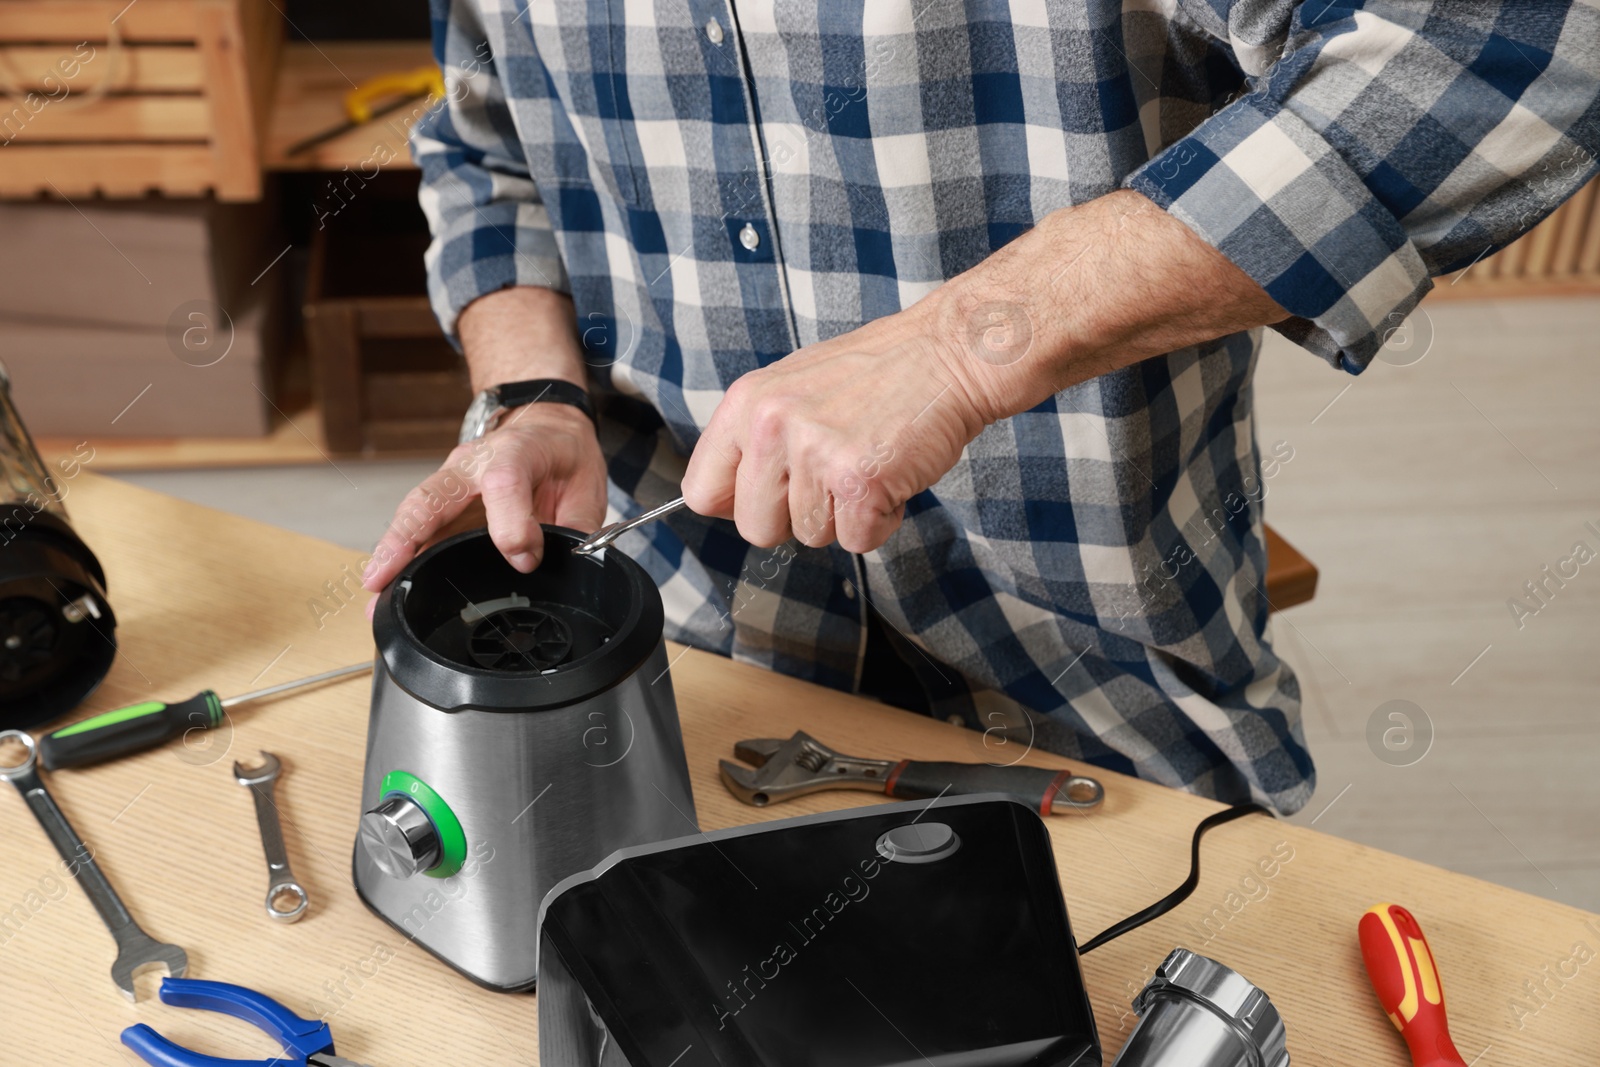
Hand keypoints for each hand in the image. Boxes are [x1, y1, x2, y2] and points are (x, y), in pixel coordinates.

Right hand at [361, 402, 607, 593]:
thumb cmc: (562, 452)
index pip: (502, 483)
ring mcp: (451, 482)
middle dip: (404, 541)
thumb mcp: (587, 484)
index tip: (526, 557)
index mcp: (515, 452)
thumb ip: (574, 526)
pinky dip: (401, 559)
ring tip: (377, 601)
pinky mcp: (444, 501)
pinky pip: (418, 529)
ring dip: (391, 558)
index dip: (511, 526)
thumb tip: (556, 563)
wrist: (546, 425)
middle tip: (382, 580)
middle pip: (430, 498)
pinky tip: (389, 590)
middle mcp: (471, 465)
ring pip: (414, 516)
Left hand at [680, 306, 987, 552]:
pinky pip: (858, 540)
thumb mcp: (793, 388)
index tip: (771, 496)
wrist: (948, 354)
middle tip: (833, 477)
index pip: (702, 491)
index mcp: (747, 403)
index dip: (739, 505)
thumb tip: (716, 500)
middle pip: (756, 528)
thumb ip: (755, 440)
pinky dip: (882, 520)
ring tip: (869, 462)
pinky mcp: (859, 479)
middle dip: (797, 519)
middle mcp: (772, 426)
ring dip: (847, 514)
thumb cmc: (877, 375)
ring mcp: (815, 453)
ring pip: (812, 537)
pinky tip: (891, 475)